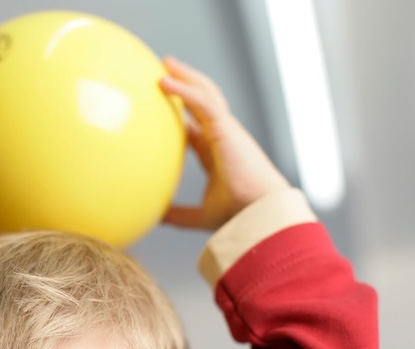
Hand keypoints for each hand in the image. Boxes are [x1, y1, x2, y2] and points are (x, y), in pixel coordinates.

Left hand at [159, 56, 289, 230]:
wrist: (259, 213)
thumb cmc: (237, 216)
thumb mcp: (200, 215)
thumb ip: (179, 215)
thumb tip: (155, 217)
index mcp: (219, 153)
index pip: (199, 127)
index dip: (184, 115)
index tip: (165, 106)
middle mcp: (224, 137)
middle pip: (204, 102)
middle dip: (187, 85)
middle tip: (165, 72)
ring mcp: (226, 130)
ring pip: (206, 93)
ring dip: (186, 76)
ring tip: (166, 63)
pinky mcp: (226, 128)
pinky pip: (202, 101)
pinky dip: (184, 89)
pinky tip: (164, 81)